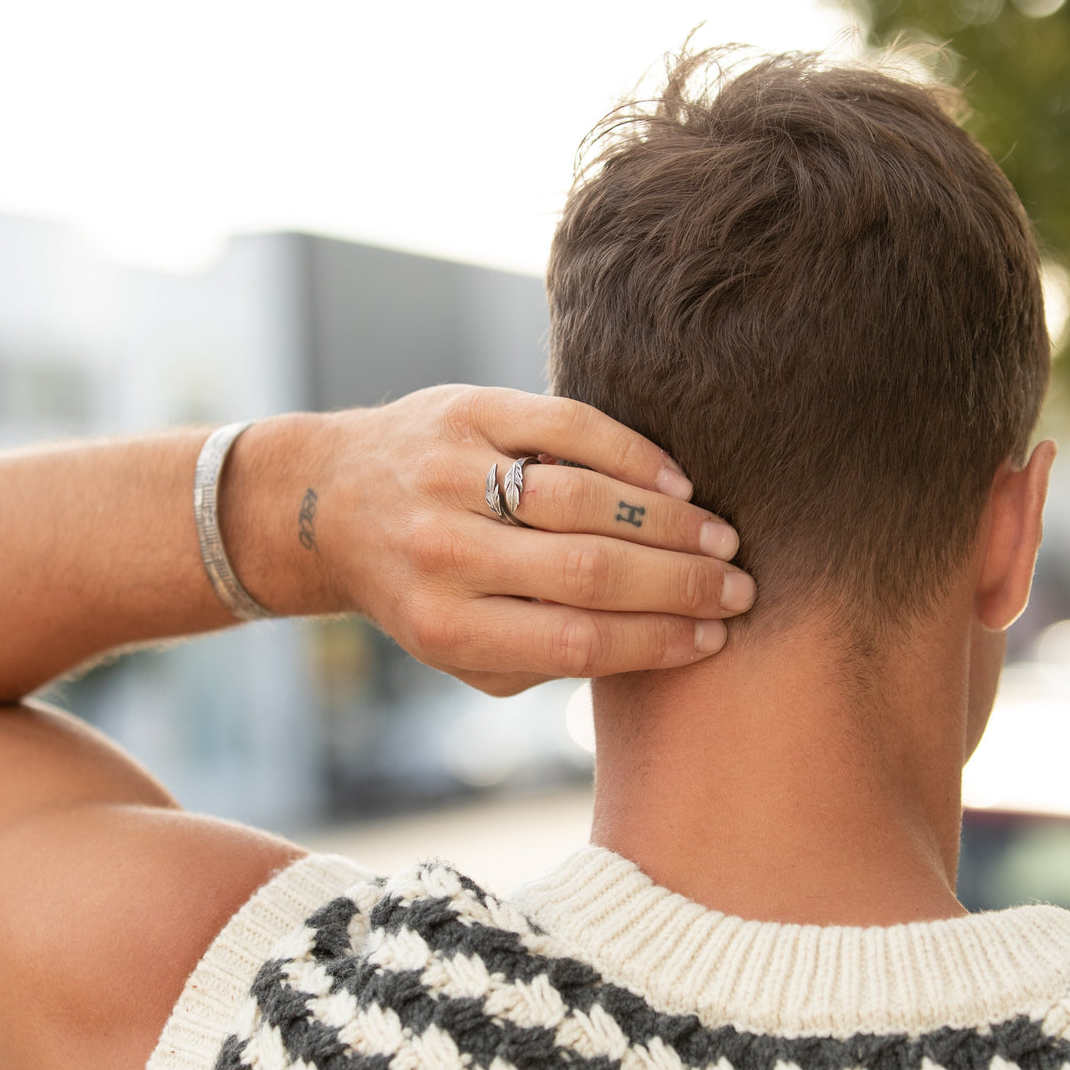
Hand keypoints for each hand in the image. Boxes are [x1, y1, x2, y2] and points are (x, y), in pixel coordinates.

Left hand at [315, 386, 754, 695]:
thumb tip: (653, 642)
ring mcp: (452, 477)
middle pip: (590, 572)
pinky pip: (567, 429)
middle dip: (682, 584)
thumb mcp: (460, 650)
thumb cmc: (416, 589)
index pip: (576, 641)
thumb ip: (541, 657)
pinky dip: (633, 456)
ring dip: (670, 524)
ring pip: (585, 500)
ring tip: (721, 540)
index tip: (714, 637)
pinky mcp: (466, 412)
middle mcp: (444, 554)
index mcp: (444, 626)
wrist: (330, 504)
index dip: (658, 641)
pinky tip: (677, 485)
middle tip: (740, 588)